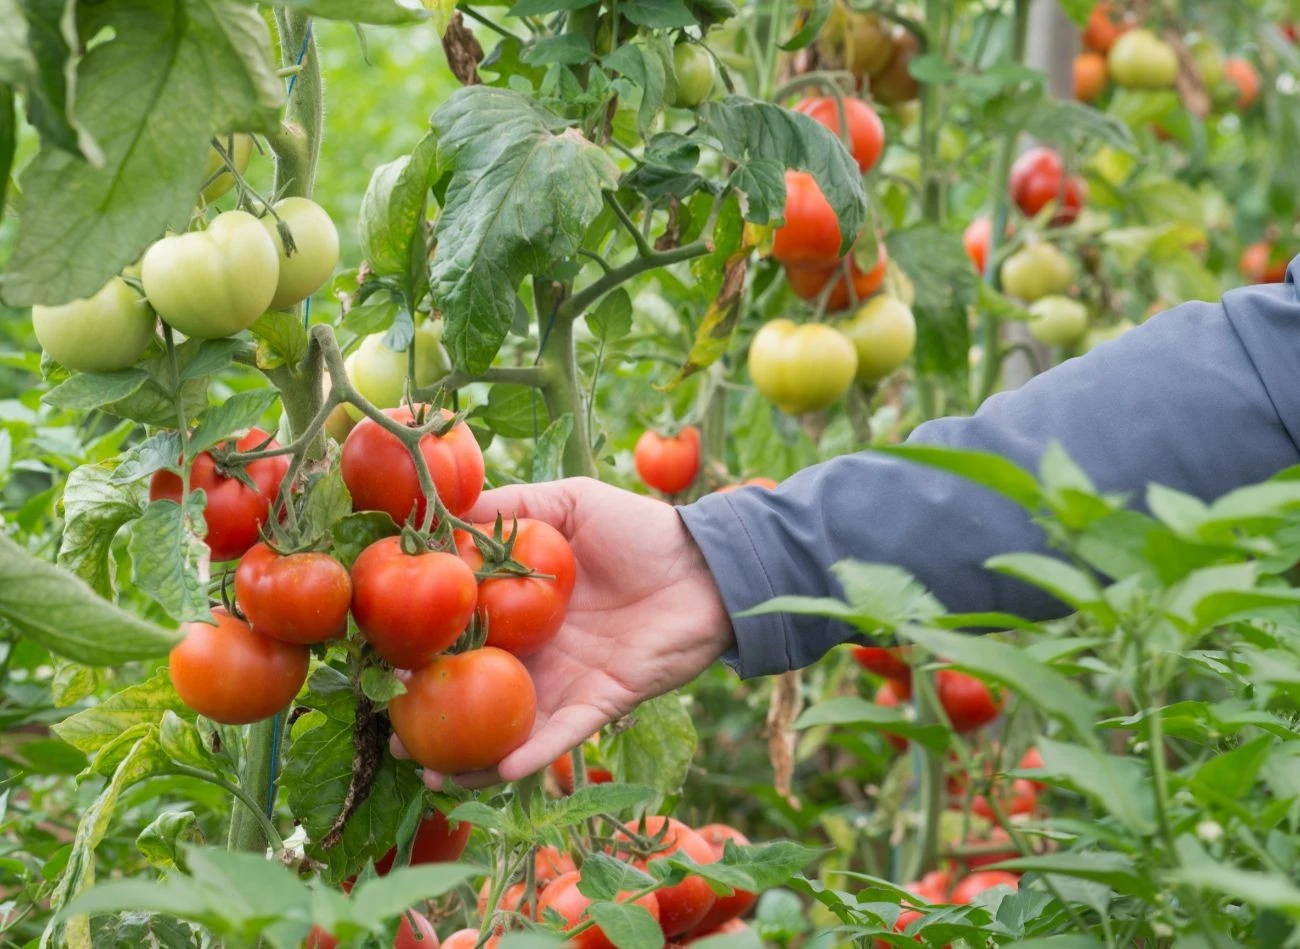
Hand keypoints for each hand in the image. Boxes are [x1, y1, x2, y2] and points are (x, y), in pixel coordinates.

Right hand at [390, 477, 734, 788]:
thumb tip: (445, 510)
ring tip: (430, 770)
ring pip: (510, 728)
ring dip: (471, 754)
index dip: (421, 645)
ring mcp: (567, 681)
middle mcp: (538, 651)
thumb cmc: (640, 528)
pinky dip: (531, 756)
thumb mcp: (569, 503)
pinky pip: (561, 736)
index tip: (379, 655)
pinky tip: (496, 771)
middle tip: (392, 729)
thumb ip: (512, 508)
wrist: (708, 565)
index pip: (460, 630)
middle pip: (474, 689)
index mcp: (522, 607)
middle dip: (432, 714)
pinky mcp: (602, 703)